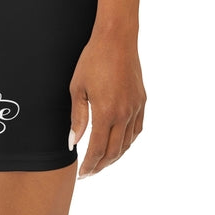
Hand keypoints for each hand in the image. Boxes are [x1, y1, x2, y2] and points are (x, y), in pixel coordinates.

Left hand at [68, 27, 146, 177]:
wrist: (116, 40)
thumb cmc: (92, 60)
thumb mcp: (77, 88)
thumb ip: (77, 117)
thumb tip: (73, 141)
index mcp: (106, 112)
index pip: (98, 148)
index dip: (90, 164)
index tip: (82, 174)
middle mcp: (124, 114)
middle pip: (114, 151)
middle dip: (101, 165)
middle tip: (90, 172)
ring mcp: (136, 108)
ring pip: (127, 143)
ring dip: (115, 156)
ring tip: (101, 161)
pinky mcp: (141, 101)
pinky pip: (136, 130)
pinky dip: (127, 142)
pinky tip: (119, 143)